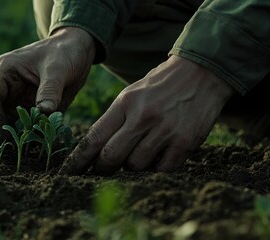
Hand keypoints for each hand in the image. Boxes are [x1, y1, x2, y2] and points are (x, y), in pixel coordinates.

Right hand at [0, 27, 95, 141]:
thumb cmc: (65, 51)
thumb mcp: (58, 68)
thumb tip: (44, 113)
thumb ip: (50, 90)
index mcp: (5, 72)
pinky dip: (32, 136)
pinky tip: (39, 146)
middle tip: (12, 152)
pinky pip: (28, 126)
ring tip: (25, 153)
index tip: (1, 139)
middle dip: (1, 133)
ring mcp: (20, 98)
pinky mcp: (33, 108)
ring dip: (17, 137)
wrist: (78, 49)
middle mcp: (8, 87)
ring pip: (10, 123)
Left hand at [60, 55, 234, 174]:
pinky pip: (163, 169)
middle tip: (101, 172)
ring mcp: (165, 130)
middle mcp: (142, 117)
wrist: (202, 72)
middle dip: (102, 169)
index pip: (94, 138)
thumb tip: (96, 151)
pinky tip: (157, 160)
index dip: (78, 160)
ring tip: (136, 157)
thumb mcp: (131, 94)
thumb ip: (115, 120)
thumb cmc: (160, 86)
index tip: (68, 172)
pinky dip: (156, 170)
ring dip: (131, 168)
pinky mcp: (185, 142)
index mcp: (124, 103)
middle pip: (111, 157)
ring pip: (135, 166)